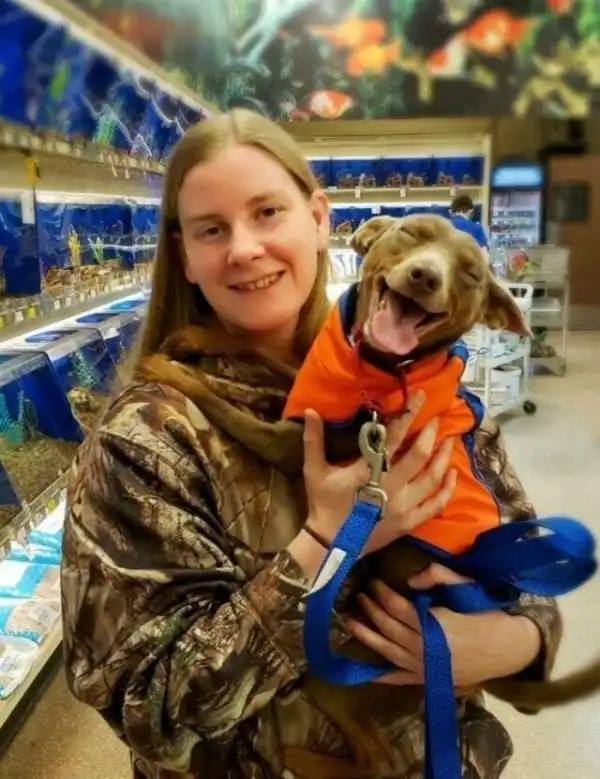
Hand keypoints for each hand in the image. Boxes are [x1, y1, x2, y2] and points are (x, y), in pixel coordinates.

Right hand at [302, 391, 456, 556]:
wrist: (331, 543)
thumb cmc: (323, 503)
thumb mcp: (314, 470)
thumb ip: (313, 439)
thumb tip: (310, 410)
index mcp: (368, 471)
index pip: (393, 437)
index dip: (408, 415)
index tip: (420, 397)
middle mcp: (391, 486)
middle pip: (419, 455)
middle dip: (430, 433)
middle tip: (436, 419)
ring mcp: (403, 506)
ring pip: (432, 477)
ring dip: (443, 456)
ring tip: (449, 441)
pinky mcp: (410, 522)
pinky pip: (436, 505)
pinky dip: (447, 489)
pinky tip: (451, 474)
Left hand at [347, 565, 541, 687]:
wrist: (511, 648)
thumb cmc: (488, 613)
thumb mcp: (466, 587)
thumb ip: (437, 576)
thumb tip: (410, 579)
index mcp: (432, 623)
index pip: (396, 607)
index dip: (381, 593)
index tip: (373, 582)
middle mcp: (423, 647)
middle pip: (388, 627)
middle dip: (371, 610)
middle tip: (359, 597)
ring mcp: (424, 667)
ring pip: (387, 651)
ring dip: (367, 637)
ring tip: (350, 623)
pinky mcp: (429, 679)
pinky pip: (400, 679)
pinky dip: (382, 675)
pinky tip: (366, 670)